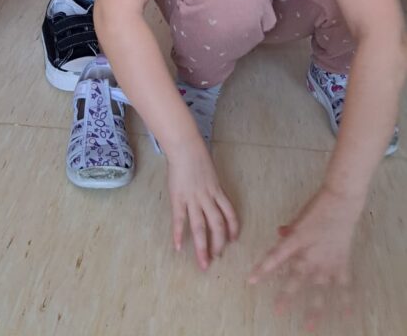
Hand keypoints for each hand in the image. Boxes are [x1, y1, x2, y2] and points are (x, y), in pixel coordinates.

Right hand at [167, 138, 238, 269]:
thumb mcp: (211, 173)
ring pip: (201, 227)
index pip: (230, 214)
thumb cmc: (197, 156)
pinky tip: (178, 247)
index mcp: (218, 191)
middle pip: (217, 225)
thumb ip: (212, 187)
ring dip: (202, 246)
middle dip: (218, 244)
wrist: (185, 147)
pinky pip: (180, 219)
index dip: (233, 228)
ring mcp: (194, 199)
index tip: (233, 240)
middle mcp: (208, 198)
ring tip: (203, 262)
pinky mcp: (179, 198)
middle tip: (216, 258)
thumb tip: (213, 197)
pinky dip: (179, 234)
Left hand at [249, 187, 359, 326]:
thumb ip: (290, 230)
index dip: (263, 269)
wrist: (341, 202)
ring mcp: (327, 262)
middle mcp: (311, 255)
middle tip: (278, 312)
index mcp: (297, 242)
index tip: (251, 281)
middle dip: (286, 296)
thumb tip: (280, 234)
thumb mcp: (299, 217)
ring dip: (315, 309)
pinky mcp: (341, 263)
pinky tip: (345, 315)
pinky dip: (346, 300)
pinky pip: (344, 285)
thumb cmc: (318, 206)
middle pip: (296, 279)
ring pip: (320, 290)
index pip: (275, 257)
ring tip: (310, 326)